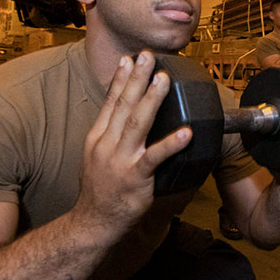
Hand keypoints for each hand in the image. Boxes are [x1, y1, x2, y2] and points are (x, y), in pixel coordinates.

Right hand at [71, 52, 192, 237]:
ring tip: (164, 80)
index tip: (129, 59)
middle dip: (136, 79)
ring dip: (151, 100)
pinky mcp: (135, 178)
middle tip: (148, 57)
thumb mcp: (97, 156)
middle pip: (123, 105)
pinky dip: (171, 144)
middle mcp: (107, 145)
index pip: (110, 102)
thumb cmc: (100, 190)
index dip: (121, 79)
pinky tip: (186, 132)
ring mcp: (120, 161)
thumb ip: (111, 135)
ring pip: (137, 124)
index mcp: (98, 137)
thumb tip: (124, 116)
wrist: (93, 222)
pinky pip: (156, 158)